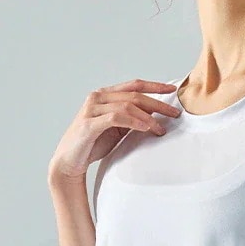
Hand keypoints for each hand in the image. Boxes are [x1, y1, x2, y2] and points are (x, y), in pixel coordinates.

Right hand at [47, 78, 180, 184]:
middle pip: (134, 95)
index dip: (155, 85)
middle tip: (175, 114)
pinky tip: (146, 128)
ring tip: (161, 128)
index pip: (134, 85)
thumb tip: (158, 115)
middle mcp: (97, 97)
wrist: (69, 160)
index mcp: (105, 95)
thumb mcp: (117, 128)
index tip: (173, 89)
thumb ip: (132, 118)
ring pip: (127, 106)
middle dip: (157, 104)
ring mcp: (91, 109)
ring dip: (148, 117)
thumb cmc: (93, 143)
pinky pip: (116, 118)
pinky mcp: (89, 124)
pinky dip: (134, 122)